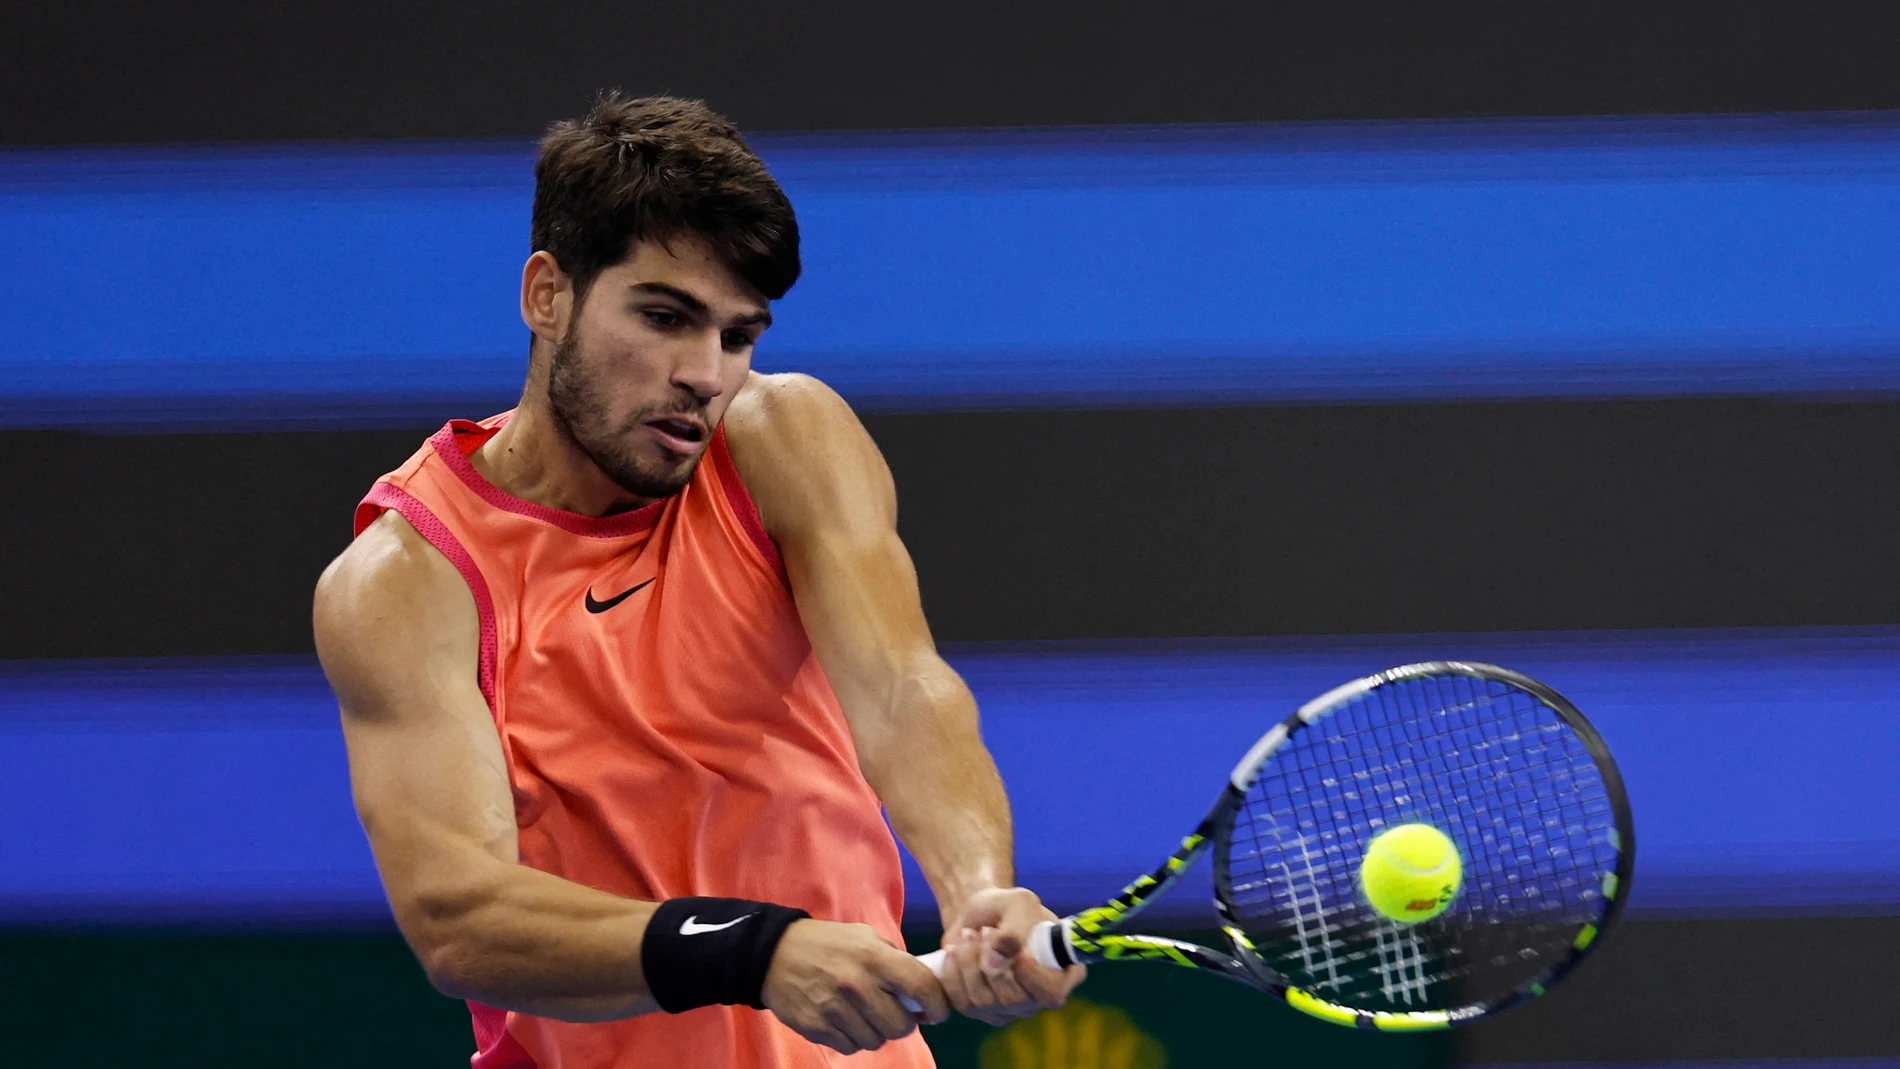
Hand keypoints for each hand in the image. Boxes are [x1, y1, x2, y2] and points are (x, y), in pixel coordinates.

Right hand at [761, 919, 949, 1053]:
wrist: (773, 954)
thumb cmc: (827, 944)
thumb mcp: (864, 937)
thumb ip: (894, 959)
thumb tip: (924, 988)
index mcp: (874, 957)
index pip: (921, 986)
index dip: (938, 1004)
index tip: (938, 1011)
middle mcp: (857, 984)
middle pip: (901, 1026)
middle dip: (904, 1022)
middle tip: (895, 1012)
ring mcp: (836, 1009)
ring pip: (876, 1040)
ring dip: (877, 1031)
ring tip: (865, 1013)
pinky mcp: (817, 1028)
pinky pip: (851, 1047)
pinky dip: (853, 1039)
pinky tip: (845, 1020)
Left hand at [937, 887, 1085, 1025]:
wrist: (977, 914)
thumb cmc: (1006, 907)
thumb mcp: (1018, 903)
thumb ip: (1013, 931)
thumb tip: (995, 966)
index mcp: (1064, 973)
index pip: (1051, 992)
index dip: (1030, 975)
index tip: (1015, 948)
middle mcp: (1039, 997)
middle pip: (1013, 1000)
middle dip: (990, 962)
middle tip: (985, 930)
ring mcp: (1012, 1009)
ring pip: (984, 1002)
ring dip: (969, 963)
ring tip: (970, 935)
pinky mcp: (983, 1011)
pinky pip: (962, 1003)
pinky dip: (953, 973)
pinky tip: (955, 950)